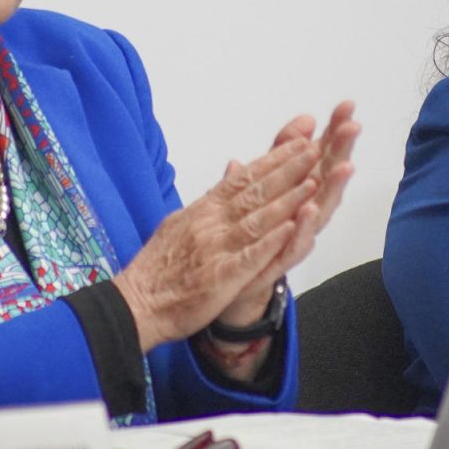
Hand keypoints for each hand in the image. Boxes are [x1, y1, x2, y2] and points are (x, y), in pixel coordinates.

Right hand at [114, 137, 320, 351]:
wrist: (136, 305)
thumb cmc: (158, 267)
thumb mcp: (182, 223)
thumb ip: (210, 201)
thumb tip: (228, 177)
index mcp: (203, 210)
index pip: (242, 178)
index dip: (272, 160)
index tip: (296, 143)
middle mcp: (210, 224)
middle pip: (254, 192)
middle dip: (287, 170)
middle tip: (312, 149)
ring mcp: (215, 249)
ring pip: (257, 220)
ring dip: (286, 200)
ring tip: (312, 182)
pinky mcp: (219, 278)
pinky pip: (249, 257)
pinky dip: (270, 242)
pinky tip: (290, 228)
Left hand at [214, 102, 358, 328]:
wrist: (237, 279)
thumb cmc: (257, 226)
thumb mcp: (267, 179)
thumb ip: (284, 149)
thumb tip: (306, 119)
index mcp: (302, 187)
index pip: (322, 152)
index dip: (334, 129)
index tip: (347, 104)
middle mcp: (308, 208)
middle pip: (328, 175)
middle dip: (342, 151)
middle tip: (354, 126)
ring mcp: (299, 234)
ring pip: (322, 208)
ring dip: (335, 187)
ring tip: (346, 166)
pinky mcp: (283, 258)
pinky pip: (297, 242)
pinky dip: (305, 227)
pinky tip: (310, 209)